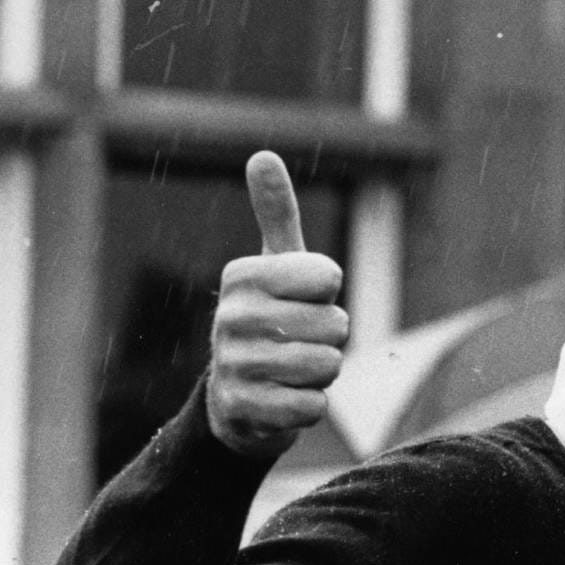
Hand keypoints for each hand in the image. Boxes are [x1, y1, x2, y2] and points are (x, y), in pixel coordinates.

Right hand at [207, 151, 349, 458]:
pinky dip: (310, 407)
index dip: (328, 295)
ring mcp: (233, 364)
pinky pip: (312, 406)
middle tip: (301, 342)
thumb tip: (262, 155)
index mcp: (241, 276)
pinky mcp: (243, 409)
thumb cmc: (271, 321)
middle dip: (330, 339)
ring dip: (322, 374)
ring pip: (327, 365)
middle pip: (335, 325)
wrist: (236, 399)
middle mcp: (230, 316)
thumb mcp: (276, 267)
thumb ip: (276, 215)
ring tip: (293, 370)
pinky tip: (284, 400)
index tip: (303, 300)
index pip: (327, 277)